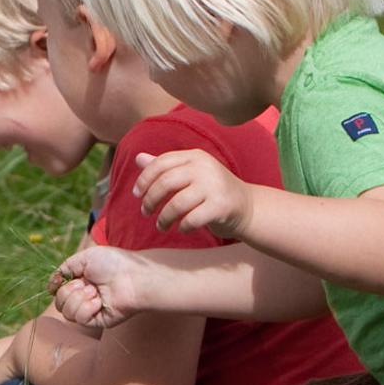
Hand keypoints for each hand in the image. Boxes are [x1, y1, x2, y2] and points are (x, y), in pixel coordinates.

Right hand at [56, 242, 171, 322]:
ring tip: (96, 292)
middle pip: (59, 302)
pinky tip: (99, 301)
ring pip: (66, 312)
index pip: (58, 290)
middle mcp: (84, 296)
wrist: (133, 278)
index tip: (59, 281)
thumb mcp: (86, 257)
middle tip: (88, 284)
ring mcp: (91, 310)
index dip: (56, 286)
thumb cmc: (114, 264)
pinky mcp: (97, 321)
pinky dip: (86, 308)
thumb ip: (66, 267)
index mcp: (81, 281)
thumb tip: (52, 283)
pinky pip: (79, 319)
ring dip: (79, 298)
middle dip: (69, 291)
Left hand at [131, 147, 252, 239]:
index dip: (144, 179)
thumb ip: (165, 167)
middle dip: (150, 200)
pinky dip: (183, 227)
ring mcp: (215, 186)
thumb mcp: (189, 174)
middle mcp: (205, 168)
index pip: (161, 163)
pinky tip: (182, 228)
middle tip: (145, 212)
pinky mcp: (221, 206)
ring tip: (161, 226)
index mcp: (195, 156)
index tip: (136, 194)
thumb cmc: (211, 190)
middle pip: (165, 182)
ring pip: (176, 204)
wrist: (247, 207)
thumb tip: (138, 158)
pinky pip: (192, 219)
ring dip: (163, 218)